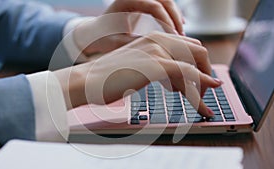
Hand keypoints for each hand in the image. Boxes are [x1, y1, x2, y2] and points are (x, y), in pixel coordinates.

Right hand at [55, 32, 221, 116]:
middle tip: (203, 94)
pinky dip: (200, 92)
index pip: (190, 47)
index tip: (198, 84)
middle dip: (205, 74)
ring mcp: (157, 51)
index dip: (199, 66)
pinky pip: (188, 76)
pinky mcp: (155, 65)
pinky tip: (203, 106)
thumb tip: (176, 80)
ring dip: (204, 87)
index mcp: (155, 38)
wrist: (88, 80)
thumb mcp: (139, 66)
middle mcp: (159, 40)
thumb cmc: (109, 77)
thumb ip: (157, 66)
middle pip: (198, 52)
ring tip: (201, 105)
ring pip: (195, 66)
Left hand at [73, 0, 184, 55]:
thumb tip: (158, 48)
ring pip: (165, 1)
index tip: (173, 37)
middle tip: (181, 35)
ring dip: (175, 15)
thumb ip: (135, 43)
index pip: (153, 5)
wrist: (94, 33)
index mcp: (125, 0)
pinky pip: (162, 6)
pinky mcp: (143, 5)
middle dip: (174, 16)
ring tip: (181, 34)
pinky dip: (171, 15)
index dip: (166, 20)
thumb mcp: (116, 43)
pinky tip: (179, 26)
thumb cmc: (102, 38)